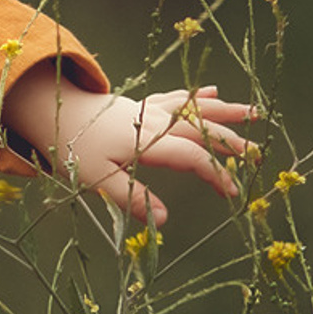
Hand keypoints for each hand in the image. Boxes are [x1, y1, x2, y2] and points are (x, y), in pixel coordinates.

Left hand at [1, 70, 256, 227]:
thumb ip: (132, 199)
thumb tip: (164, 221)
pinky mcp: (143, 105)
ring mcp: (151, 111)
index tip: (233, 191)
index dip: (214, 174)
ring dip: (225, 111)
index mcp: (148, 142)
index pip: (191, 157)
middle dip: (231, 142)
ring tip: (255, 113)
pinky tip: (214, 92)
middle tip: (258, 155)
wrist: (55, 113)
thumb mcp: (97, 180)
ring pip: (195, 109)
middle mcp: (155, 122)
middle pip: (201, 130)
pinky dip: (196, 96)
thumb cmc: (75, 150)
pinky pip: (176, 97)